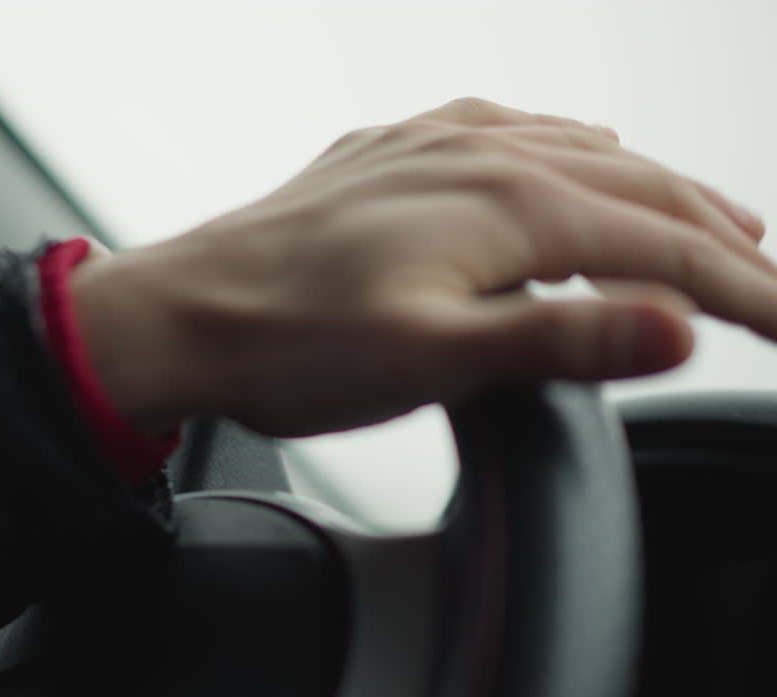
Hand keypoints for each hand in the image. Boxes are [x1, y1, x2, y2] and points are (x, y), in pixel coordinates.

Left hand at [71, 98, 772, 437]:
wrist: (183, 313)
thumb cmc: (292, 344)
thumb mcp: (435, 359)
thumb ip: (561, 337)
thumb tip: (677, 326)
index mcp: (508, 203)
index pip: (666, 248)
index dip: (747, 292)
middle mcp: (480, 155)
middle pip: (640, 190)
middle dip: (720, 238)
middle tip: (772, 281)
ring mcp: (434, 147)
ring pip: (582, 154)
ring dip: (656, 190)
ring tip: (709, 219)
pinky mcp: (394, 156)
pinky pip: (510, 132)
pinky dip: (569, 151)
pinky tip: (571, 152)